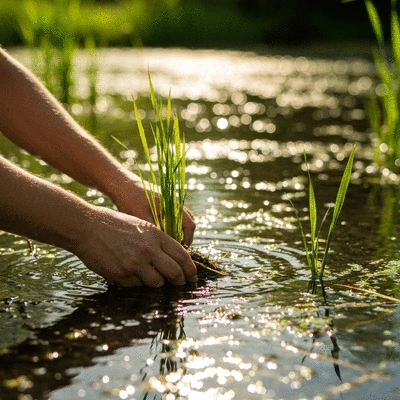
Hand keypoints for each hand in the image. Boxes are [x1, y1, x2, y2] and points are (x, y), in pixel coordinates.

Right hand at [76, 206, 196, 286]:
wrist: (87, 227)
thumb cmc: (115, 224)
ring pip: (157, 283)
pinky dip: (137, 282)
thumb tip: (174, 259)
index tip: (192, 276)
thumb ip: (159, 241)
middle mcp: (148, 250)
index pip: (182, 256)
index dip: (190, 269)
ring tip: (151, 276)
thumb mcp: (142, 225)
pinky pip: (137, 286)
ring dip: (157, 283)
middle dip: (180, 282)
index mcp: (156, 235)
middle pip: (174, 274)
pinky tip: (130, 273)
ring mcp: (134, 264)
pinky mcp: (121, 275)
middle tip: (180, 284)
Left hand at [110, 171, 195, 244]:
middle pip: (189, 222)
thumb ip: (155, 230)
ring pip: (182, 219)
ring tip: (170, 243)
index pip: (189, 224)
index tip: (181, 250)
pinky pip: (174, 217)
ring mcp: (169, 202)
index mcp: (172, 205)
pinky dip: (173, 226)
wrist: (120, 184)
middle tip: (176, 248)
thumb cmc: (130, 199)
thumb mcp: (141, 217)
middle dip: (185, 236)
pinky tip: (162, 234)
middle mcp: (174, 203)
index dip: (188, 239)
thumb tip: (166, 246)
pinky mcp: (163, 204)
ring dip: (179, 231)